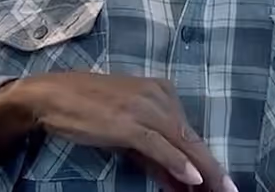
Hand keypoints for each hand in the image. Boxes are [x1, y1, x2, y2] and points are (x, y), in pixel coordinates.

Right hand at [7, 72, 236, 191]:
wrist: (52, 96)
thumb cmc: (88, 111)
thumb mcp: (127, 132)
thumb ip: (154, 155)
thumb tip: (180, 181)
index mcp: (162, 92)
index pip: (190, 133)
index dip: (208, 162)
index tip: (222, 185)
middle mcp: (158, 96)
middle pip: (192, 139)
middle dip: (213, 170)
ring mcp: (144, 107)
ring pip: (182, 143)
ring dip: (204, 172)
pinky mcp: (129, 121)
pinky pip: (160, 145)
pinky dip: (178, 163)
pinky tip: (194, 180)